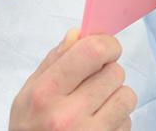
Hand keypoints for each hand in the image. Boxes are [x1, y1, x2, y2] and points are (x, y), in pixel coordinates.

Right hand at [9, 28, 136, 129]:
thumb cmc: (29, 128)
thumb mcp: (28, 92)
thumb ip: (53, 60)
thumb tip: (77, 35)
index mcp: (47, 92)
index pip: (92, 52)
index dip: (106, 43)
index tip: (105, 47)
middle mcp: (68, 115)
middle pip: (114, 72)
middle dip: (107, 71)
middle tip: (92, 80)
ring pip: (127, 96)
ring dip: (115, 95)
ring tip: (96, 103)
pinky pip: (128, 122)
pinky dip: (117, 119)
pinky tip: (98, 123)